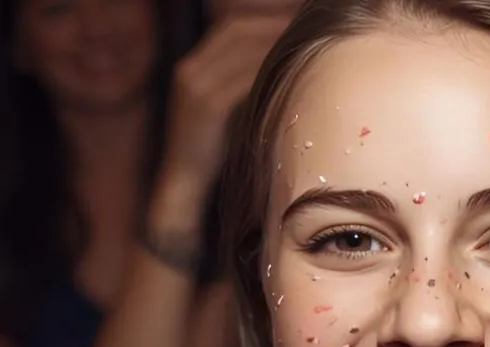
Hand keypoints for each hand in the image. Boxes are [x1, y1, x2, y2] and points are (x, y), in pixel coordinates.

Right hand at [159, 14, 296, 194]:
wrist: (182, 184)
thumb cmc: (211, 151)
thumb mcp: (222, 109)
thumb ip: (240, 84)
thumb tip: (280, 67)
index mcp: (192, 66)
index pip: (230, 28)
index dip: (263, 19)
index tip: (294, 18)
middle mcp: (190, 70)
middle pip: (236, 31)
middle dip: (272, 23)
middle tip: (306, 24)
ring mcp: (195, 86)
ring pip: (242, 51)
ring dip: (275, 44)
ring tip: (307, 44)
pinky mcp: (207, 106)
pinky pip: (243, 79)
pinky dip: (268, 71)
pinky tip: (292, 72)